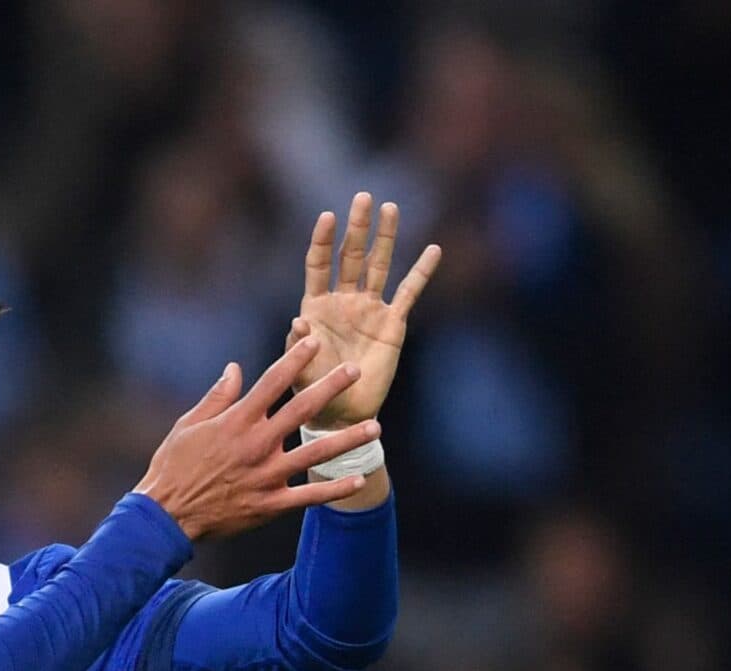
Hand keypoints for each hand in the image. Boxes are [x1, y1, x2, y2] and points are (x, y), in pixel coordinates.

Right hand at [134, 335, 381, 540]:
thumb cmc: (173, 467)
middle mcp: (256, 444)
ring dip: (346, 440)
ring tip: (374, 428)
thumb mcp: (188, 424)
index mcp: (236, 421)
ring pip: (314, 454)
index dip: (296, 359)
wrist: (166, 515)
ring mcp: (265, 476)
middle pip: (301, 410)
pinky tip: (358, 480)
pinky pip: (308, 496)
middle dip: (330, 388)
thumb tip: (236, 368)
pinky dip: (334, 490)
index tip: (315, 342)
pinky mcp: (269, 504)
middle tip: (355, 371)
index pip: (272, 382)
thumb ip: (217, 397)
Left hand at [286, 192, 441, 427]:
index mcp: (316, 307)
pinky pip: (408, 293)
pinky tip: (432, 250)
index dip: (322, 241)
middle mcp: (344, 301)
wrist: (342, 412)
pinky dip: (420, 272)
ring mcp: (369, 309)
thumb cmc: (313, 392)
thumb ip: (298, 346)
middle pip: (351, 257)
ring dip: (384, 238)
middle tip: (363, 197)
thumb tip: (298, 322)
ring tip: (390, 207)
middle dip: (357, 227)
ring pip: (379, 266)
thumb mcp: (299, 371)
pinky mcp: (392, 323)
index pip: (318, 265)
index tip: (327, 216)